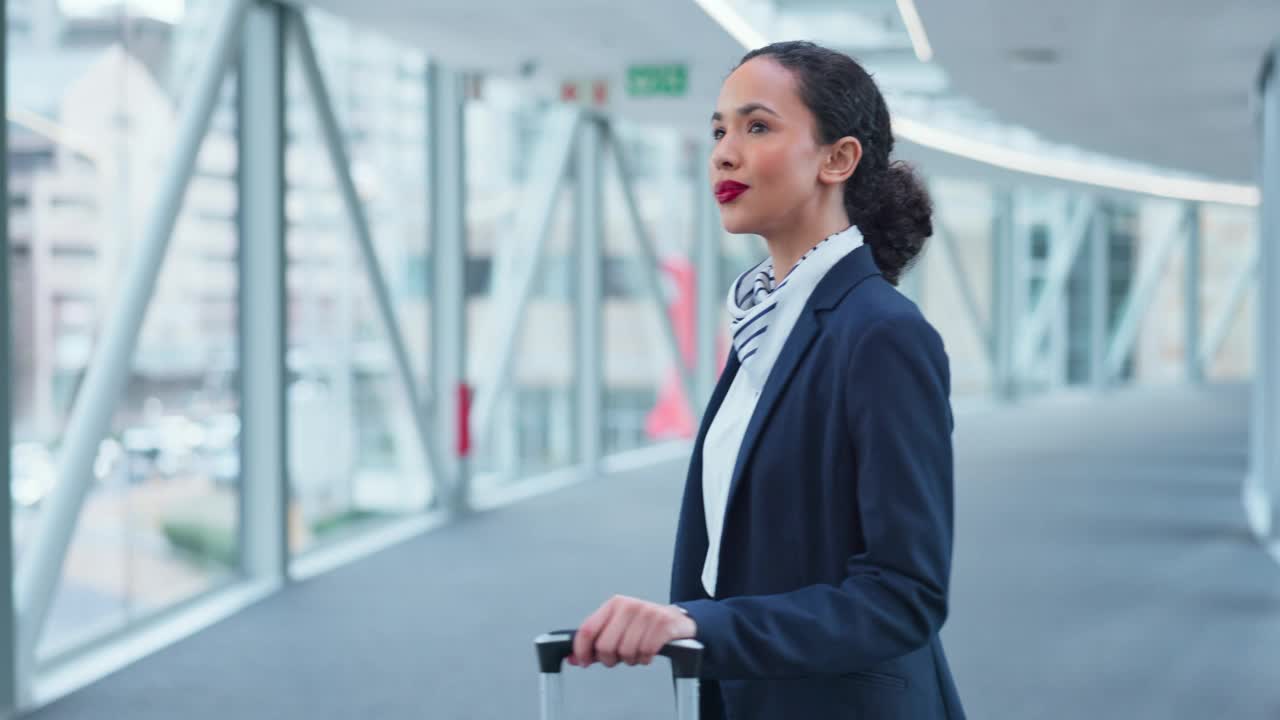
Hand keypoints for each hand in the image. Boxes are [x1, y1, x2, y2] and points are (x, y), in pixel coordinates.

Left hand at [568, 595, 696, 668]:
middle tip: (618, 658)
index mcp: (613, 605)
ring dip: (630, 660)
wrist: (677, 620)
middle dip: (610, 659)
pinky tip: (647, 653)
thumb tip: (574, 658)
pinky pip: (645, 653)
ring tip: (636, 653)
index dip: (581, 650)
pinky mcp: (663, 624)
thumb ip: (595, 642)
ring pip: (625, 652)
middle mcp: (628, 606)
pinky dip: (645, 659)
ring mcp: (647, 613)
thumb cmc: (643, 626)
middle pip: (605, 645)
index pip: (588, 629)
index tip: (583, 661)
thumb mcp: (618, 628)